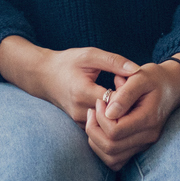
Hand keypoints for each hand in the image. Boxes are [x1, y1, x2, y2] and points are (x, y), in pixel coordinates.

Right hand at [0, 37, 139, 121]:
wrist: (43, 76)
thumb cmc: (67, 62)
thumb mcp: (90, 55)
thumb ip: (114, 61)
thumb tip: (136, 70)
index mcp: (83, 92)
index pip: (116, 101)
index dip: (128, 92)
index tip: (132, 81)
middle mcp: (80, 111)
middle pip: (114, 115)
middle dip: (127, 103)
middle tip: (133, 90)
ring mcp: (79, 120)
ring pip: (109, 122)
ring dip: (120, 111)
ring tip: (125, 96)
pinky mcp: (80, 124)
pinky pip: (102, 125)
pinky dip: (111, 116)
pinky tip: (116, 104)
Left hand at [87, 57, 179, 170]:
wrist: (172, 87)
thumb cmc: (154, 79)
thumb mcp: (140, 77)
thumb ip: (125, 94)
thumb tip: (109, 113)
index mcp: (149, 119)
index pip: (115, 131)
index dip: (100, 118)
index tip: (100, 101)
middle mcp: (148, 136)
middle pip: (111, 147)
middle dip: (94, 129)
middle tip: (93, 110)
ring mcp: (144, 144)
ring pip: (111, 158)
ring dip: (96, 141)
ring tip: (95, 120)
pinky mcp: (139, 147)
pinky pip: (115, 161)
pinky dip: (102, 150)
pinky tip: (101, 131)